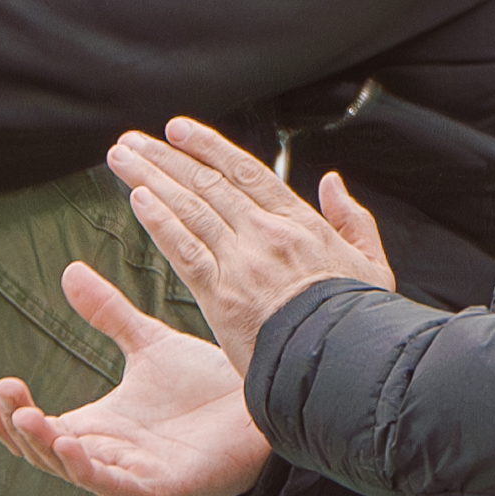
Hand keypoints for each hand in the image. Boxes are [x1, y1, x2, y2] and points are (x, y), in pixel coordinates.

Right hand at [0, 259, 271, 495]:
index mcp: (101, 426)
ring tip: (25, 417)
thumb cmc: (208, 385)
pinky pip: (117, 487)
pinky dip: (90, 471)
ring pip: (74, 471)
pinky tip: (69, 445)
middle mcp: (111, 453)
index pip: (39, 427)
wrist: (266, 402)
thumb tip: (69, 272)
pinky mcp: (165, 488)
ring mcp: (135, 474)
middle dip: (15, 427)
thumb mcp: (148, 344)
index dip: (8, 413)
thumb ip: (108, 314)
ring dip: (44, 447)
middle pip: (44, 451)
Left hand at [107, 117, 393, 371]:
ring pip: (188, 209)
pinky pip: (184, 251)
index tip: (179, 130)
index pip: (246, 171)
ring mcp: (242, 263)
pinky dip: (159, 222)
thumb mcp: (372, 265)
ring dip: (150, 178)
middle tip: (132, 140)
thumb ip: (354, 220)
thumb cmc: (361, 322)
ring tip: (121, 157)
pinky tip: (137, 199)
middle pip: (207, 184)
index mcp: (301, 223)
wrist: (344, 364)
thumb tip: (332, 183)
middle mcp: (266, 234)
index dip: (208, 146)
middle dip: (165, 157)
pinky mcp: (222, 297)